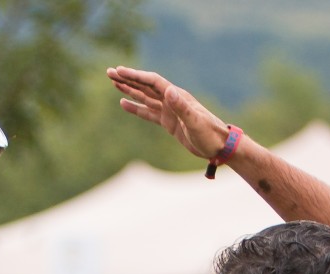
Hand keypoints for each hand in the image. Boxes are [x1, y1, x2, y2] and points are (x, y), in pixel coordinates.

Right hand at [106, 67, 229, 159]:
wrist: (219, 146)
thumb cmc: (209, 134)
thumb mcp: (195, 121)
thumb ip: (182, 106)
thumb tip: (168, 90)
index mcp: (177, 97)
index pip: (152, 82)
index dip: (135, 76)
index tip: (119, 71)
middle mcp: (171, 100)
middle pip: (145, 86)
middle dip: (127, 79)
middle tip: (109, 72)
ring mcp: (169, 111)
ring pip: (144, 97)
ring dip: (129, 89)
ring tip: (114, 83)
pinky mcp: (168, 122)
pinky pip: (147, 112)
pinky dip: (135, 107)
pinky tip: (124, 103)